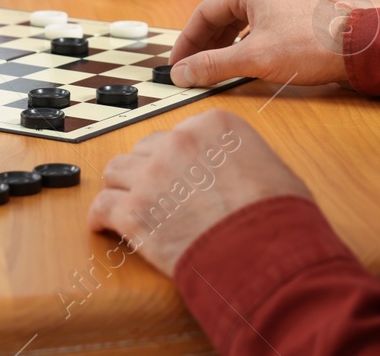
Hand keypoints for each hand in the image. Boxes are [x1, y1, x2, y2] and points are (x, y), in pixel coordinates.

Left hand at [87, 109, 311, 276]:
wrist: (266, 254)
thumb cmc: (279, 218)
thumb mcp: (273, 168)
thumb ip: (243, 157)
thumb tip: (239, 171)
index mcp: (213, 125)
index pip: (180, 133)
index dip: (176, 156)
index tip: (176, 173)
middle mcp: (178, 141)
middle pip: (146, 149)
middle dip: (148, 170)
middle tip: (154, 193)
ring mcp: (152, 175)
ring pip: (117, 171)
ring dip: (122, 187)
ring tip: (124, 204)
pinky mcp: (134, 211)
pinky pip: (101, 207)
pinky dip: (101, 218)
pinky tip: (104, 226)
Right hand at [168, 0, 372, 87]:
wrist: (360, 48)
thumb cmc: (310, 46)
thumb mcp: (254, 58)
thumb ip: (214, 65)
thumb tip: (182, 72)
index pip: (205, 12)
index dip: (187, 40)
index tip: (177, 63)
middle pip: (221, 14)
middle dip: (203, 42)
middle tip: (191, 66)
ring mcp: (281, 2)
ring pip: (240, 21)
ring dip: (223, 43)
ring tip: (213, 66)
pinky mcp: (294, 17)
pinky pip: (257, 27)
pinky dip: (242, 43)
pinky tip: (243, 61)